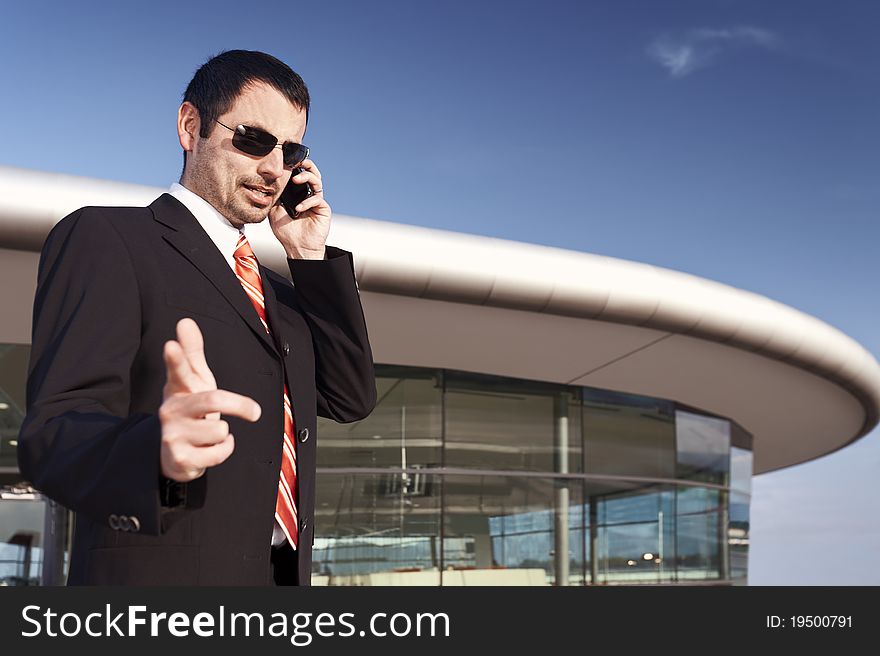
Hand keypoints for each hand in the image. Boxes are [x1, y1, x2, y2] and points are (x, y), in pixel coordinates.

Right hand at [159, 318, 260, 481]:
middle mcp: (171, 410)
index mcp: (178, 388)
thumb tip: (185, 321)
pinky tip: (210, 449)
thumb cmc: (190, 409)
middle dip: (239, 405)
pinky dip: (224, 450)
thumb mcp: (194, 381)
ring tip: (210, 435)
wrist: (174, 453)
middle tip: (255, 411)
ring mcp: (173, 435)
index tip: (171, 345)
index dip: (176, 358)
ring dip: (224, 434)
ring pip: (220, 430)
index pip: (177, 370)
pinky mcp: (181, 459)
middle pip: (213, 400)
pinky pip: (219, 452)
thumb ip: (192, 353)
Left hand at [268, 158, 329, 259]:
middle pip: (312, 173)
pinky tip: (299, 208)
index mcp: (297, 193)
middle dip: (306, 165)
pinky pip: (317, 199)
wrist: (297, 247)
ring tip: (297, 179)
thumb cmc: (286, 231)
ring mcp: (316, 201)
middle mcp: (308, 194)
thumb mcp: (274, 210)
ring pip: (317, 181)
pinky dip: (307, 201)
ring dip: (307, 177)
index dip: (295, 166)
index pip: (298, 175)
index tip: (287, 160)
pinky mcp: (323, 209)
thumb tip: (269, 181)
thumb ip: (274, 196)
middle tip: (298, 162)